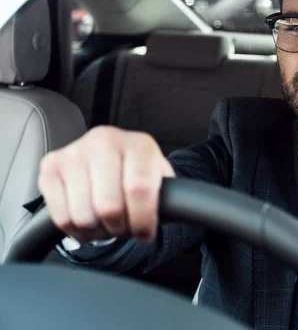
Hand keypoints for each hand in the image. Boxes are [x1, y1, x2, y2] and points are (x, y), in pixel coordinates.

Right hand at [38, 126, 174, 244]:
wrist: (110, 156)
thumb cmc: (138, 173)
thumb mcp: (160, 179)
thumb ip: (167, 196)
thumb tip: (170, 216)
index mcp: (139, 144)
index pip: (140, 189)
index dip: (143, 220)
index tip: (145, 234)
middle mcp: (104, 141)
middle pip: (109, 206)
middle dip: (119, 229)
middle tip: (125, 230)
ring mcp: (74, 152)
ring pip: (83, 215)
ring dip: (98, 231)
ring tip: (107, 225)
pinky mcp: (50, 167)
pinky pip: (61, 216)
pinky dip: (77, 231)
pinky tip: (89, 223)